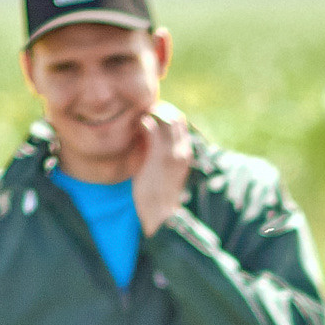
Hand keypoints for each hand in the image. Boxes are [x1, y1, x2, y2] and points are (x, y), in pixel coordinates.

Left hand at [131, 100, 192, 236]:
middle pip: (176, 116)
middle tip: (144, 111)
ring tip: (140, 116)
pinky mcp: (159, 156)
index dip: (167, 113)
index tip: (152, 113)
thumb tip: (151, 144)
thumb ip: (163, 157)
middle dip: (160, 109)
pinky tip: (138, 125)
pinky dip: (145, 122)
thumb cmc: (160, 196)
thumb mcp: (167, 173)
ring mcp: (172, 151)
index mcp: (186, 153)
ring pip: (167, 118)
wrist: (162, 215)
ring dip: (153, 112)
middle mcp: (183, 149)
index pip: (181, 122)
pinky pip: (153, 128)